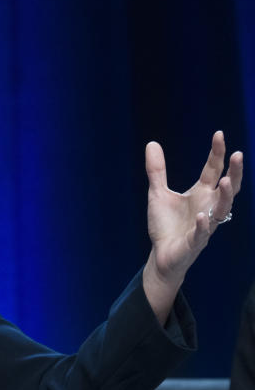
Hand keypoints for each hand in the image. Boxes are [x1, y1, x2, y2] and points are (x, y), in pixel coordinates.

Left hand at [143, 131, 242, 320]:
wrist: (161, 255)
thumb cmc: (165, 225)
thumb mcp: (158, 193)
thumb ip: (157, 170)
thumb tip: (152, 143)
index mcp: (201, 194)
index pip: (213, 170)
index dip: (217, 153)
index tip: (219, 134)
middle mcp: (208, 207)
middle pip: (228, 188)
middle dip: (234, 172)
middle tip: (238, 154)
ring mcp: (205, 225)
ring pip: (222, 210)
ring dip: (225, 196)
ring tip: (226, 181)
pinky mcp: (194, 242)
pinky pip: (202, 234)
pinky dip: (204, 225)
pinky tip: (203, 216)